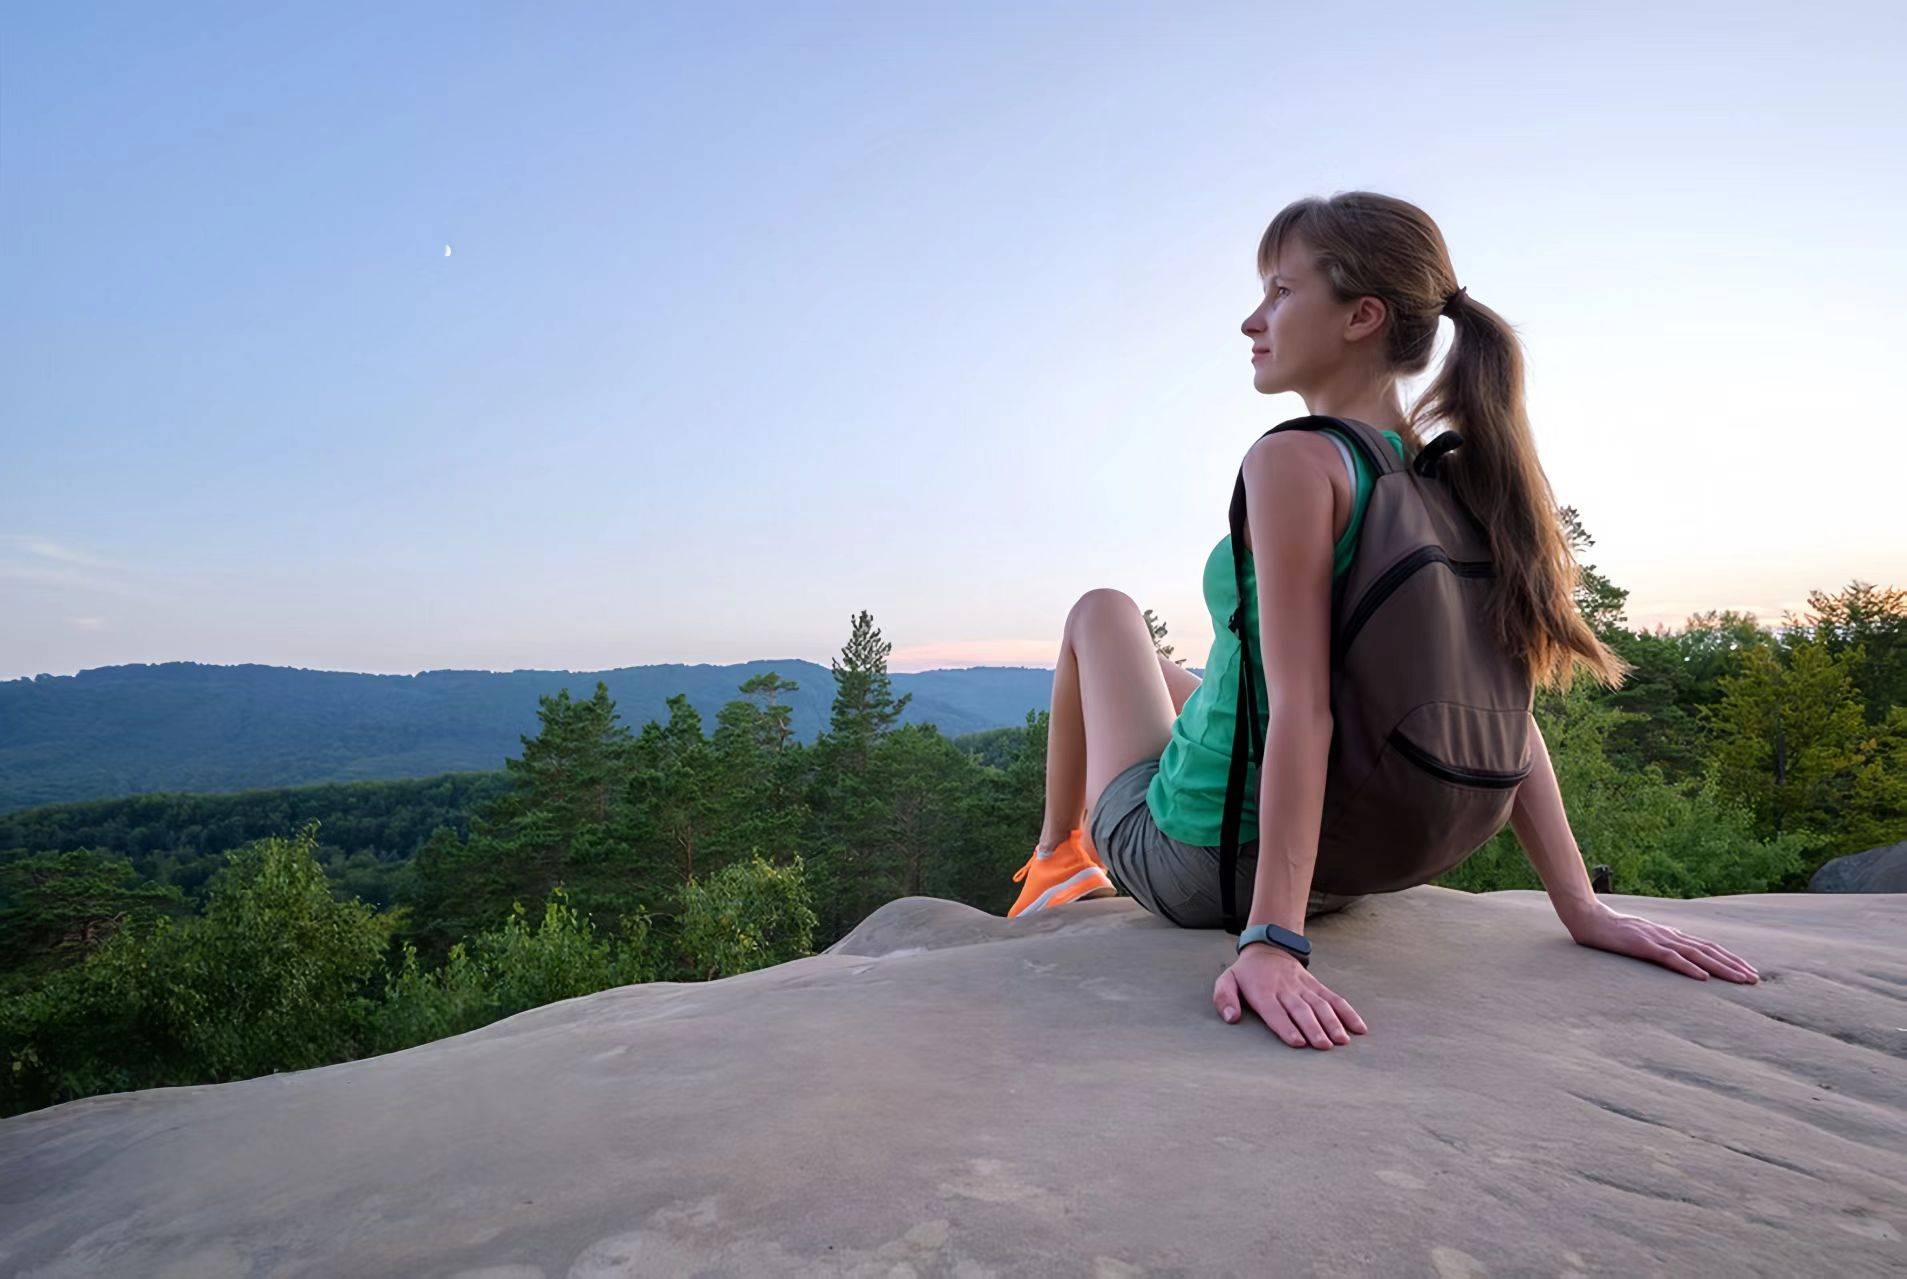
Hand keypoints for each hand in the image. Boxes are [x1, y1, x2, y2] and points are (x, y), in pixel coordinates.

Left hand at [1214, 943, 1368, 1048]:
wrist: (1267, 948)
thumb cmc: (1245, 974)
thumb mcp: (1226, 981)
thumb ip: (1224, 998)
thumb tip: (1231, 1018)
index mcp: (1262, 991)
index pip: (1275, 1011)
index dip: (1286, 1027)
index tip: (1298, 1043)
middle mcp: (1285, 989)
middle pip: (1301, 1010)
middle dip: (1313, 1028)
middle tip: (1324, 1046)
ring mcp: (1303, 986)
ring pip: (1320, 1004)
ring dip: (1332, 1022)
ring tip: (1342, 1041)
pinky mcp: (1316, 985)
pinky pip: (1334, 998)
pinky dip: (1347, 1012)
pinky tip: (1359, 1028)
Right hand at [1568, 905, 1759, 982]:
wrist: (1588, 917)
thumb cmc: (1612, 929)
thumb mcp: (1643, 937)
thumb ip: (1662, 943)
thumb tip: (1680, 950)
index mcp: (1670, 934)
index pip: (1707, 946)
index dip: (1729, 958)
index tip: (1748, 971)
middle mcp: (1669, 935)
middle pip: (1709, 950)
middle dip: (1734, 965)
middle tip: (1755, 979)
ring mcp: (1657, 939)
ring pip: (1696, 954)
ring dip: (1721, 967)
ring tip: (1740, 979)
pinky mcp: (1643, 946)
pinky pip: (1670, 958)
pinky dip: (1689, 968)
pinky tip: (1703, 977)